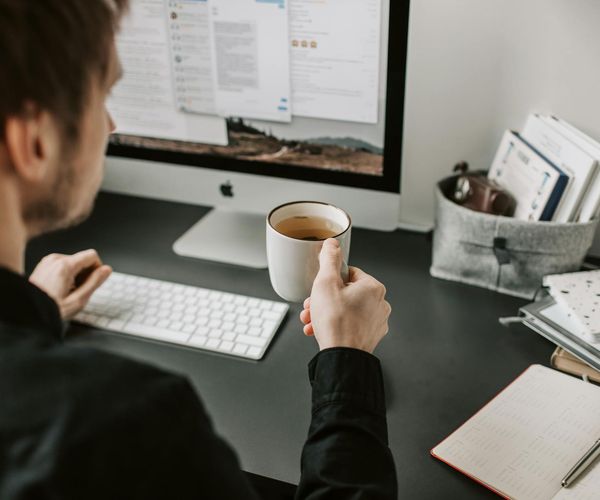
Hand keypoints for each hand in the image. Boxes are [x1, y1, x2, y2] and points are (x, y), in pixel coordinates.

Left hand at [29, 250, 111, 319]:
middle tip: (78, 291)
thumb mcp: (78, 300)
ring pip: (73, 262)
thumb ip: (95, 282)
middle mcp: (55, 260)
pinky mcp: (44, 266)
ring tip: (68, 292)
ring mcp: (47, 262)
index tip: (93, 282)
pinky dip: (66, 275)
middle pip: (82, 259)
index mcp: (64, 266)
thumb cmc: (50, 310)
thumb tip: (106, 270)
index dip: (97, 269)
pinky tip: (60, 289)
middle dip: (85, 274)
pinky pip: (62, 265)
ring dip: (76, 275)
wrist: (28, 314)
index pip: (92, 255)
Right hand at [299, 239, 390, 353]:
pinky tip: (320, 331)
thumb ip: (329, 259)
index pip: (349, 273)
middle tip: (312, 306)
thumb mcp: (325, 282)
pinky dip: (335, 326)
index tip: (320, 288)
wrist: (341, 357)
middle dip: (324, 300)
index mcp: (374, 287)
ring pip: (347, 310)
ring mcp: (376, 322)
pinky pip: (350, 325)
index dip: (330, 280)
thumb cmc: (335, 322)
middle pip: (346, 293)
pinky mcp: (370, 337)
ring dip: (326, 313)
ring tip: (312, 321)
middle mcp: (380, 304)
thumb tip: (332, 244)